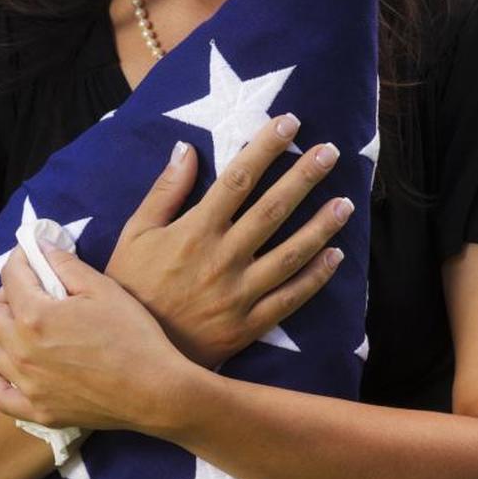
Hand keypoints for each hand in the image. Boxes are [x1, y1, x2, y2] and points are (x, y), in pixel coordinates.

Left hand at [0, 249, 189, 431]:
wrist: (156, 392)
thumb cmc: (134, 337)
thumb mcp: (104, 290)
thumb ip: (66, 265)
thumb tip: (41, 248)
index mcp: (35, 316)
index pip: (11, 277)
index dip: (21, 259)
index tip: (32, 253)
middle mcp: (21, 351)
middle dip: (8, 292)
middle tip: (31, 287)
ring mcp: (27, 385)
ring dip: (3, 330)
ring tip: (23, 323)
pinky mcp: (37, 410)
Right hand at [106, 113, 350, 367]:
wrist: (133, 355)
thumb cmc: (131, 289)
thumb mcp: (134, 235)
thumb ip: (163, 192)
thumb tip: (186, 149)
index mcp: (195, 231)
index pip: (238, 180)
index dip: (265, 147)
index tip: (288, 122)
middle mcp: (223, 258)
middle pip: (273, 210)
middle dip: (304, 176)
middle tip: (331, 152)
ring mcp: (240, 293)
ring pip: (291, 253)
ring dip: (322, 226)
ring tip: (346, 203)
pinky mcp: (249, 324)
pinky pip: (290, 298)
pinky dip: (315, 277)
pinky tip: (335, 257)